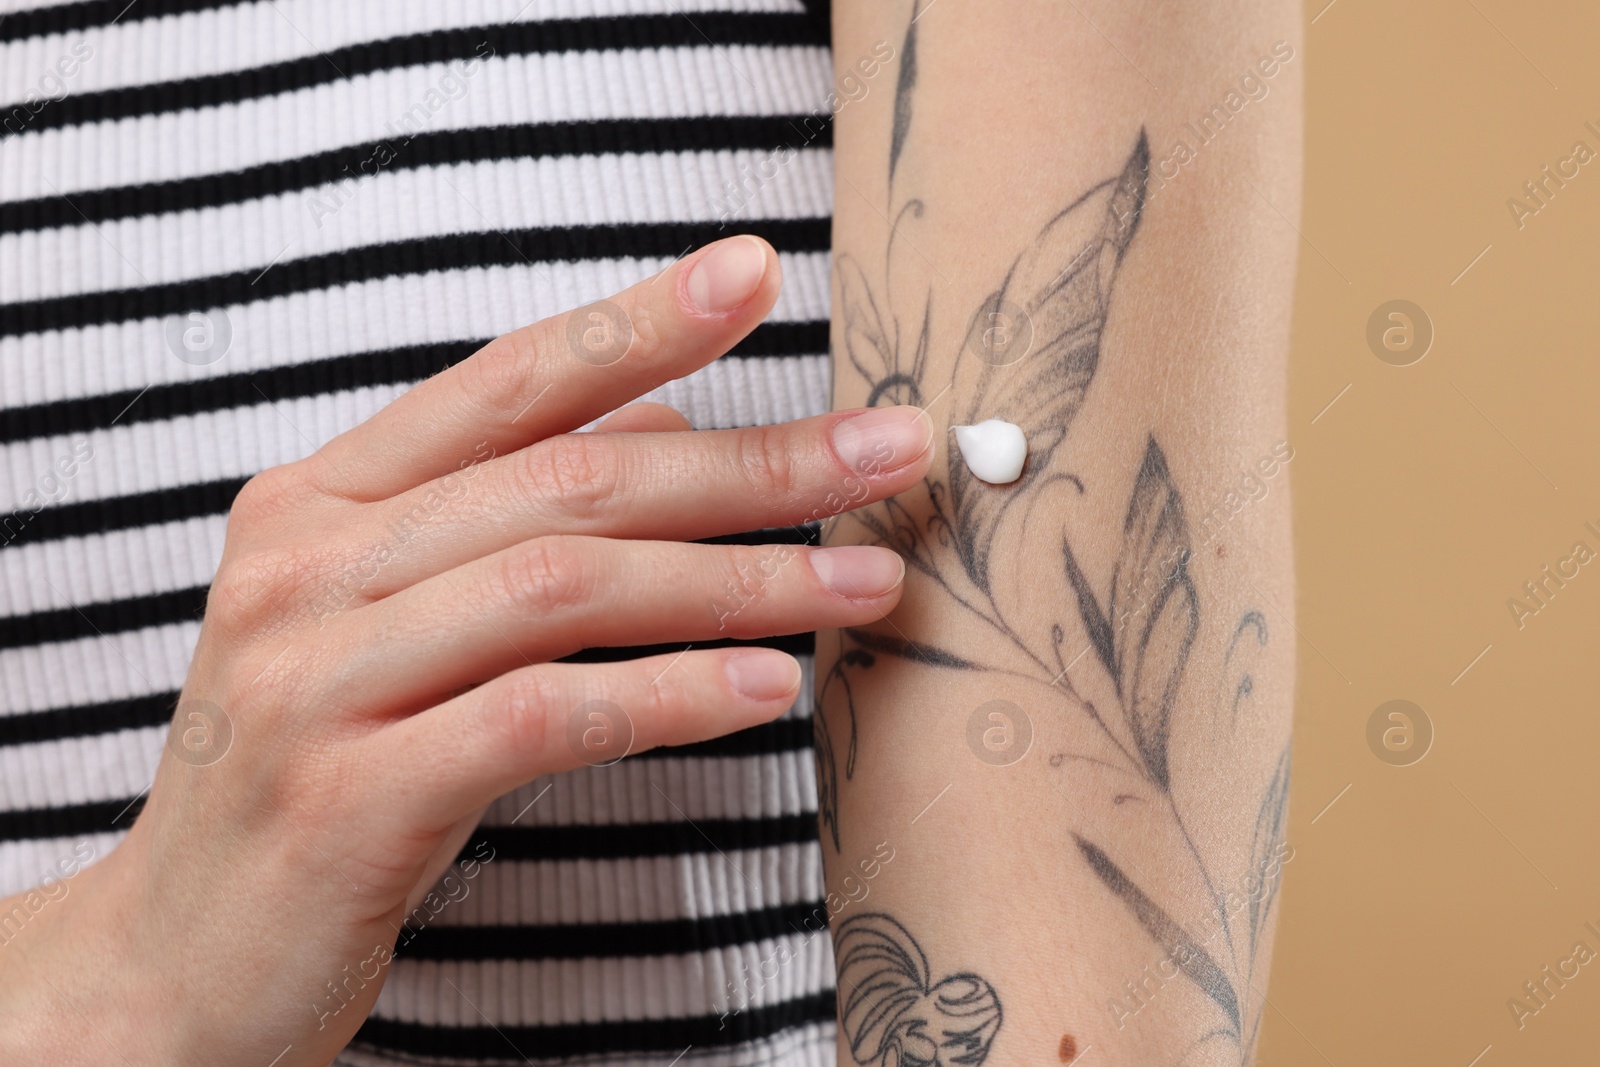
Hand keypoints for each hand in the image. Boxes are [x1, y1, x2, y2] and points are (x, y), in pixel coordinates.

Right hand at [0, 236, 934, 1065]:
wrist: (178, 957)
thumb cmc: (316, 772)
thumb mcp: (387, 622)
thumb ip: (506, 517)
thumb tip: (661, 421)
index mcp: (317, 502)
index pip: (507, 381)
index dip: (641, 321)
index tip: (760, 271)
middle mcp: (306, 567)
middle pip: (570, 481)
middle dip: (750, 464)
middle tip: (887, 452)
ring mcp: (316, 675)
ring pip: (566, 585)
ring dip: (739, 581)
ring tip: (864, 584)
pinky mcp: (349, 793)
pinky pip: (544, 714)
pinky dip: (671, 694)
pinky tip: (768, 686)